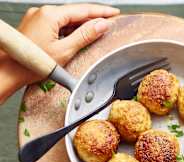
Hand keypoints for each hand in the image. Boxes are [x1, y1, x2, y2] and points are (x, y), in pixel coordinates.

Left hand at [0, 4, 119, 103]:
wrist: (9, 71)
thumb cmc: (31, 64)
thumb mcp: (64, 51)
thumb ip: (85, 36)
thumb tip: (101, 25)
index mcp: (50, 15)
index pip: (83, 9)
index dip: (101, 11)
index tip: (114, 12)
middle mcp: (42, 12)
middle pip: (75, 13)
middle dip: (93, 17)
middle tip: (109, 21)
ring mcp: (38, 18)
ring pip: (66, 18)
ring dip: (82, 24)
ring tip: (96, 30)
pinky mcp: (36, 26)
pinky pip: (58, 24)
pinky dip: (70, 29)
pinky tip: (78, 35)